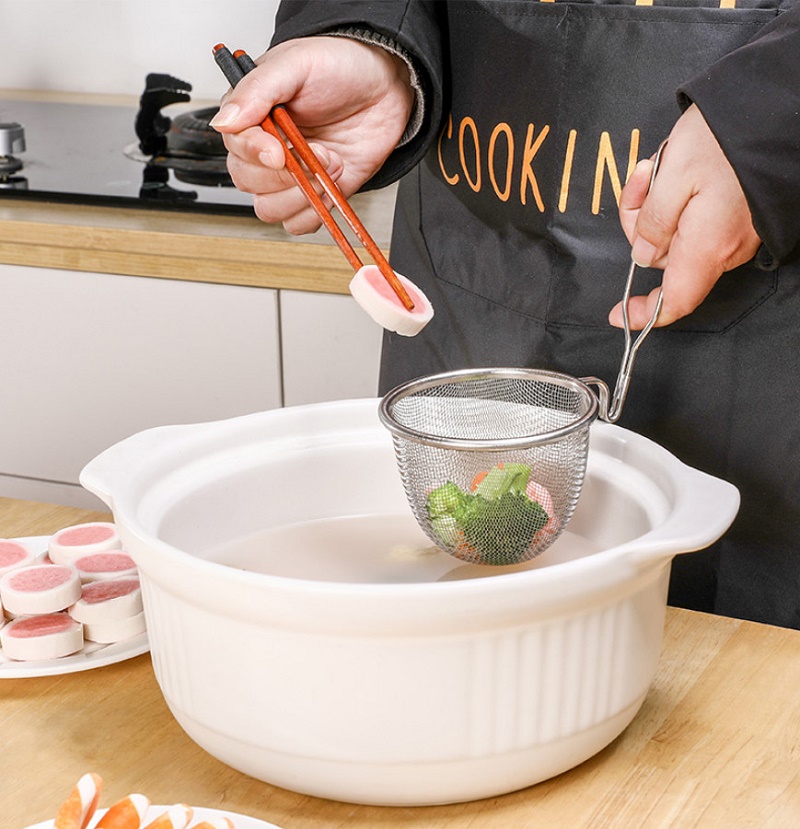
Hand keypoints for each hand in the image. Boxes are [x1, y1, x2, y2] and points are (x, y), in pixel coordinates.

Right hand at [210, 36, 414, 234]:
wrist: (383, 87)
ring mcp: (289, 176)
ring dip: (303, 194)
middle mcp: (264, 150)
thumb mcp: (296, 64)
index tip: (279, 152)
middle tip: (320, 152)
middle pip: (248, 182)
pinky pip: (298, 224)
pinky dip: (314, 212)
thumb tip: (225, 120)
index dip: (256, 154)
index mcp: (250, 117)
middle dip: (288, 173)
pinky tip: (331, 186)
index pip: (235, 147)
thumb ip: (258, 89)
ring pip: (270, 209)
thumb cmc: (340, 67)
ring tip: (331, 165)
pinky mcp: (313, 195)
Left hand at [610, 104, 761, 328]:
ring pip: (676, 238)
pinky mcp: (737, 219)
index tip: (619, 315)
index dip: (645, 313)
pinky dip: (676, 201)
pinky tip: (673, 170)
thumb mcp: (671, 178)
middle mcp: (726, 248)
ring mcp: (735, 234)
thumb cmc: (720, 138)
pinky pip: (695, 223)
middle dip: (640, 227)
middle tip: (640, 183)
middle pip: (665, 260)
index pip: (676, 300)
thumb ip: (652, 225)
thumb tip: (643, 256)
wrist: (770, 107)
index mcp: (707, 246)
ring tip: (657, 167)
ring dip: (655, 207)